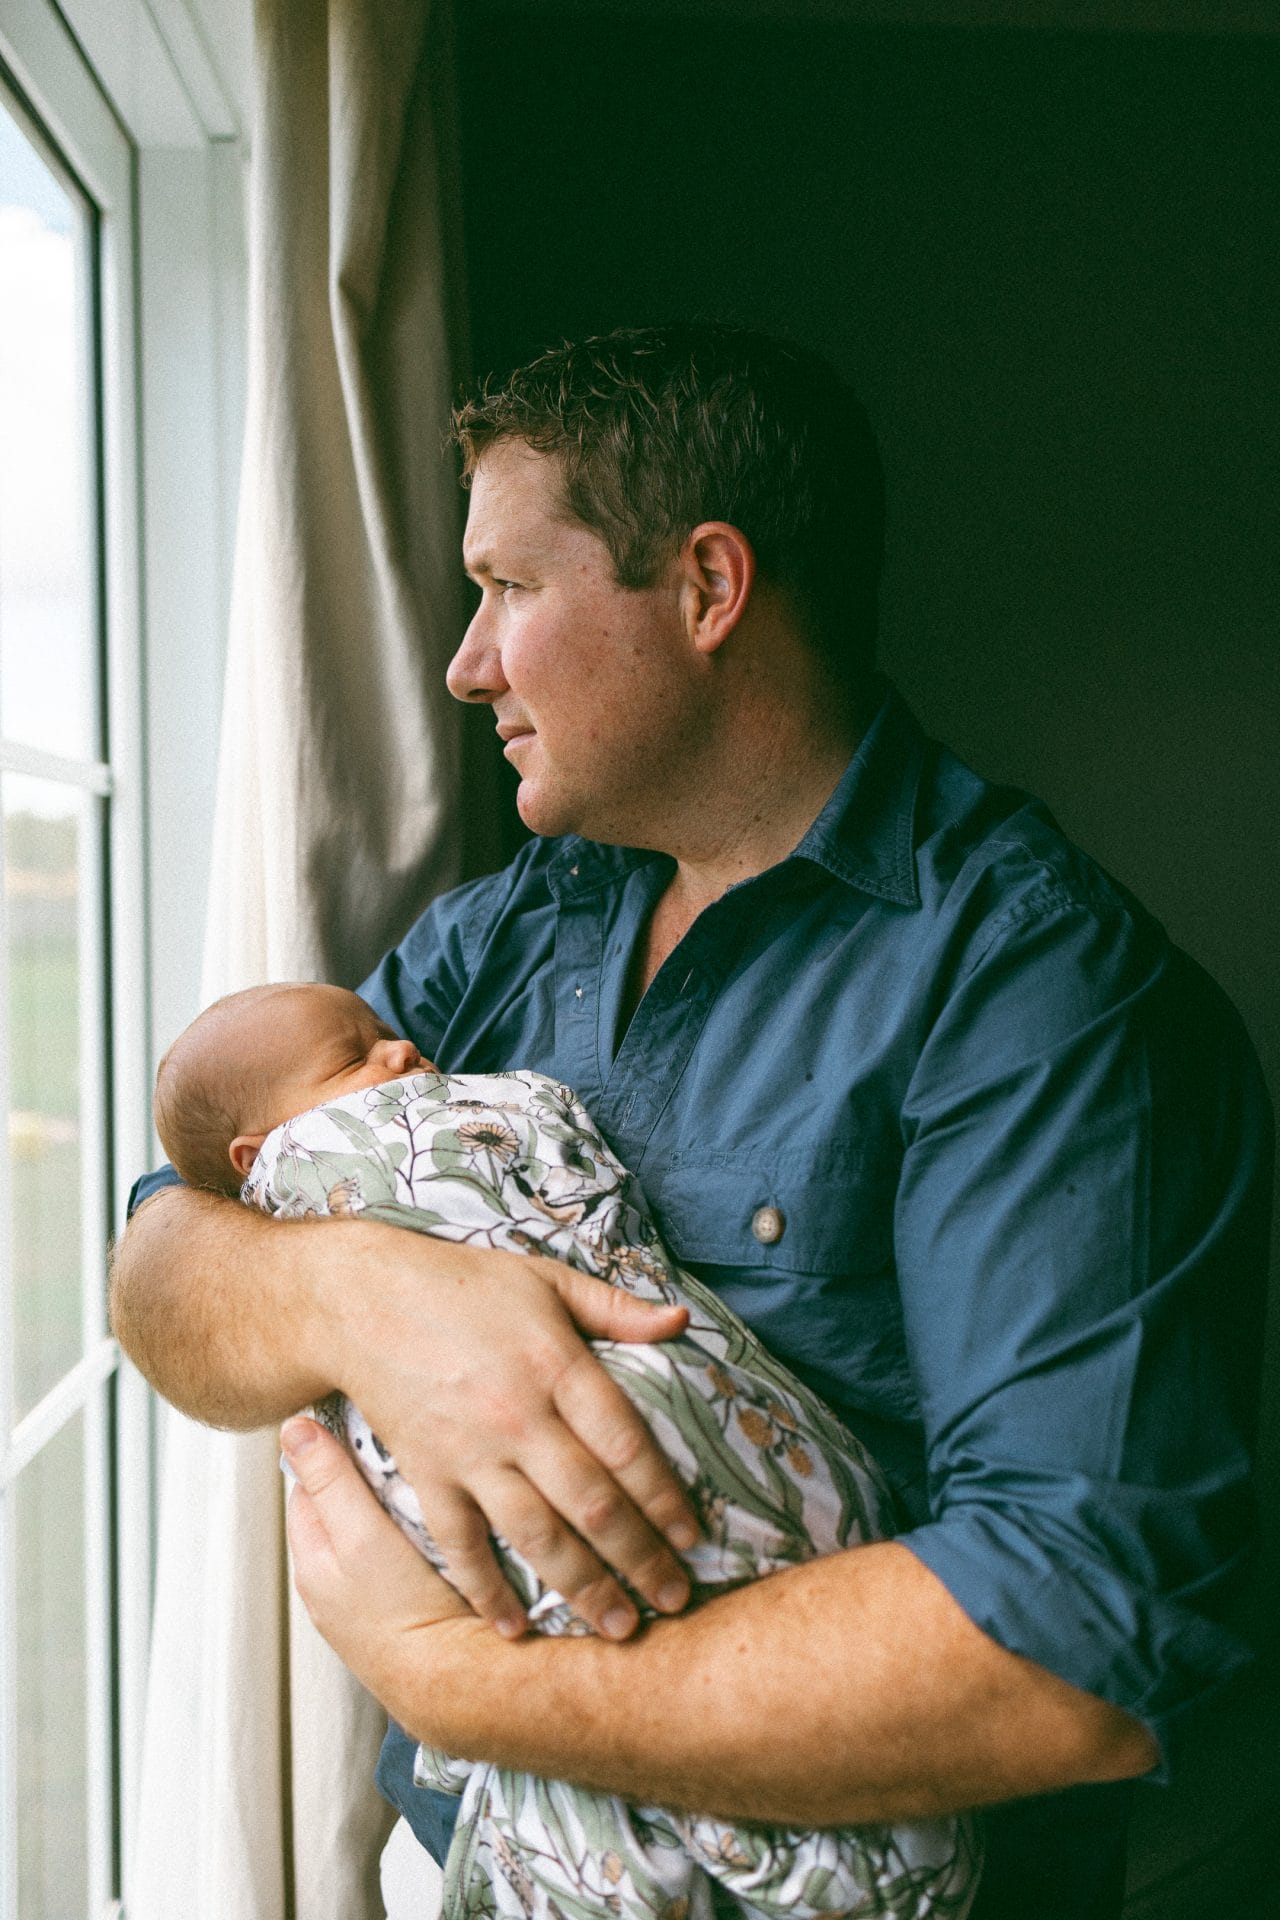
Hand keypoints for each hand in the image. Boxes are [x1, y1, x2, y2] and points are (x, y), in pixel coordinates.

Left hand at [283, 1416, 474, 1707]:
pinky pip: (399, 1560)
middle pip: (341, 1508)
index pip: (308, 1485)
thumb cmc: (403, 1610)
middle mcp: (331, 1587)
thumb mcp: (359, 1534)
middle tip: (401, 1448)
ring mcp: (367, 1604)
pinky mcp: (403, 1615)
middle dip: (363, 1477)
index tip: (364, 1424)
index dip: (332, 1450)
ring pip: (372, 1533)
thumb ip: (329, 1481)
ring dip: (391, 1508)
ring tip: (425, 1483)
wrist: (453, 1681)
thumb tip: (292, 1427)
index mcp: (310, 1562)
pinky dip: (412, 1538)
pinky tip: (440, 1530)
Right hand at [315, 1228, 700, 1641]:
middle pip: (592, 1503)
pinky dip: (486, 1590)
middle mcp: (520, 1416)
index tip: (692, 1537)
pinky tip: (512, 1628)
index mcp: (558, 1365)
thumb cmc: (463, 1286)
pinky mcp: (427, 1473)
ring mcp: (471, 1451)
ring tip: (619, 1627)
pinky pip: (460, 1544)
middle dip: (639, 1559)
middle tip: (674, 1600)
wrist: (364, 1300)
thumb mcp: (547, 1279)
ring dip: (582, 1587)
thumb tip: (680, 1320)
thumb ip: (615, 1307)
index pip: (626, 1445)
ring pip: (537, 1535)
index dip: (664, 1497)